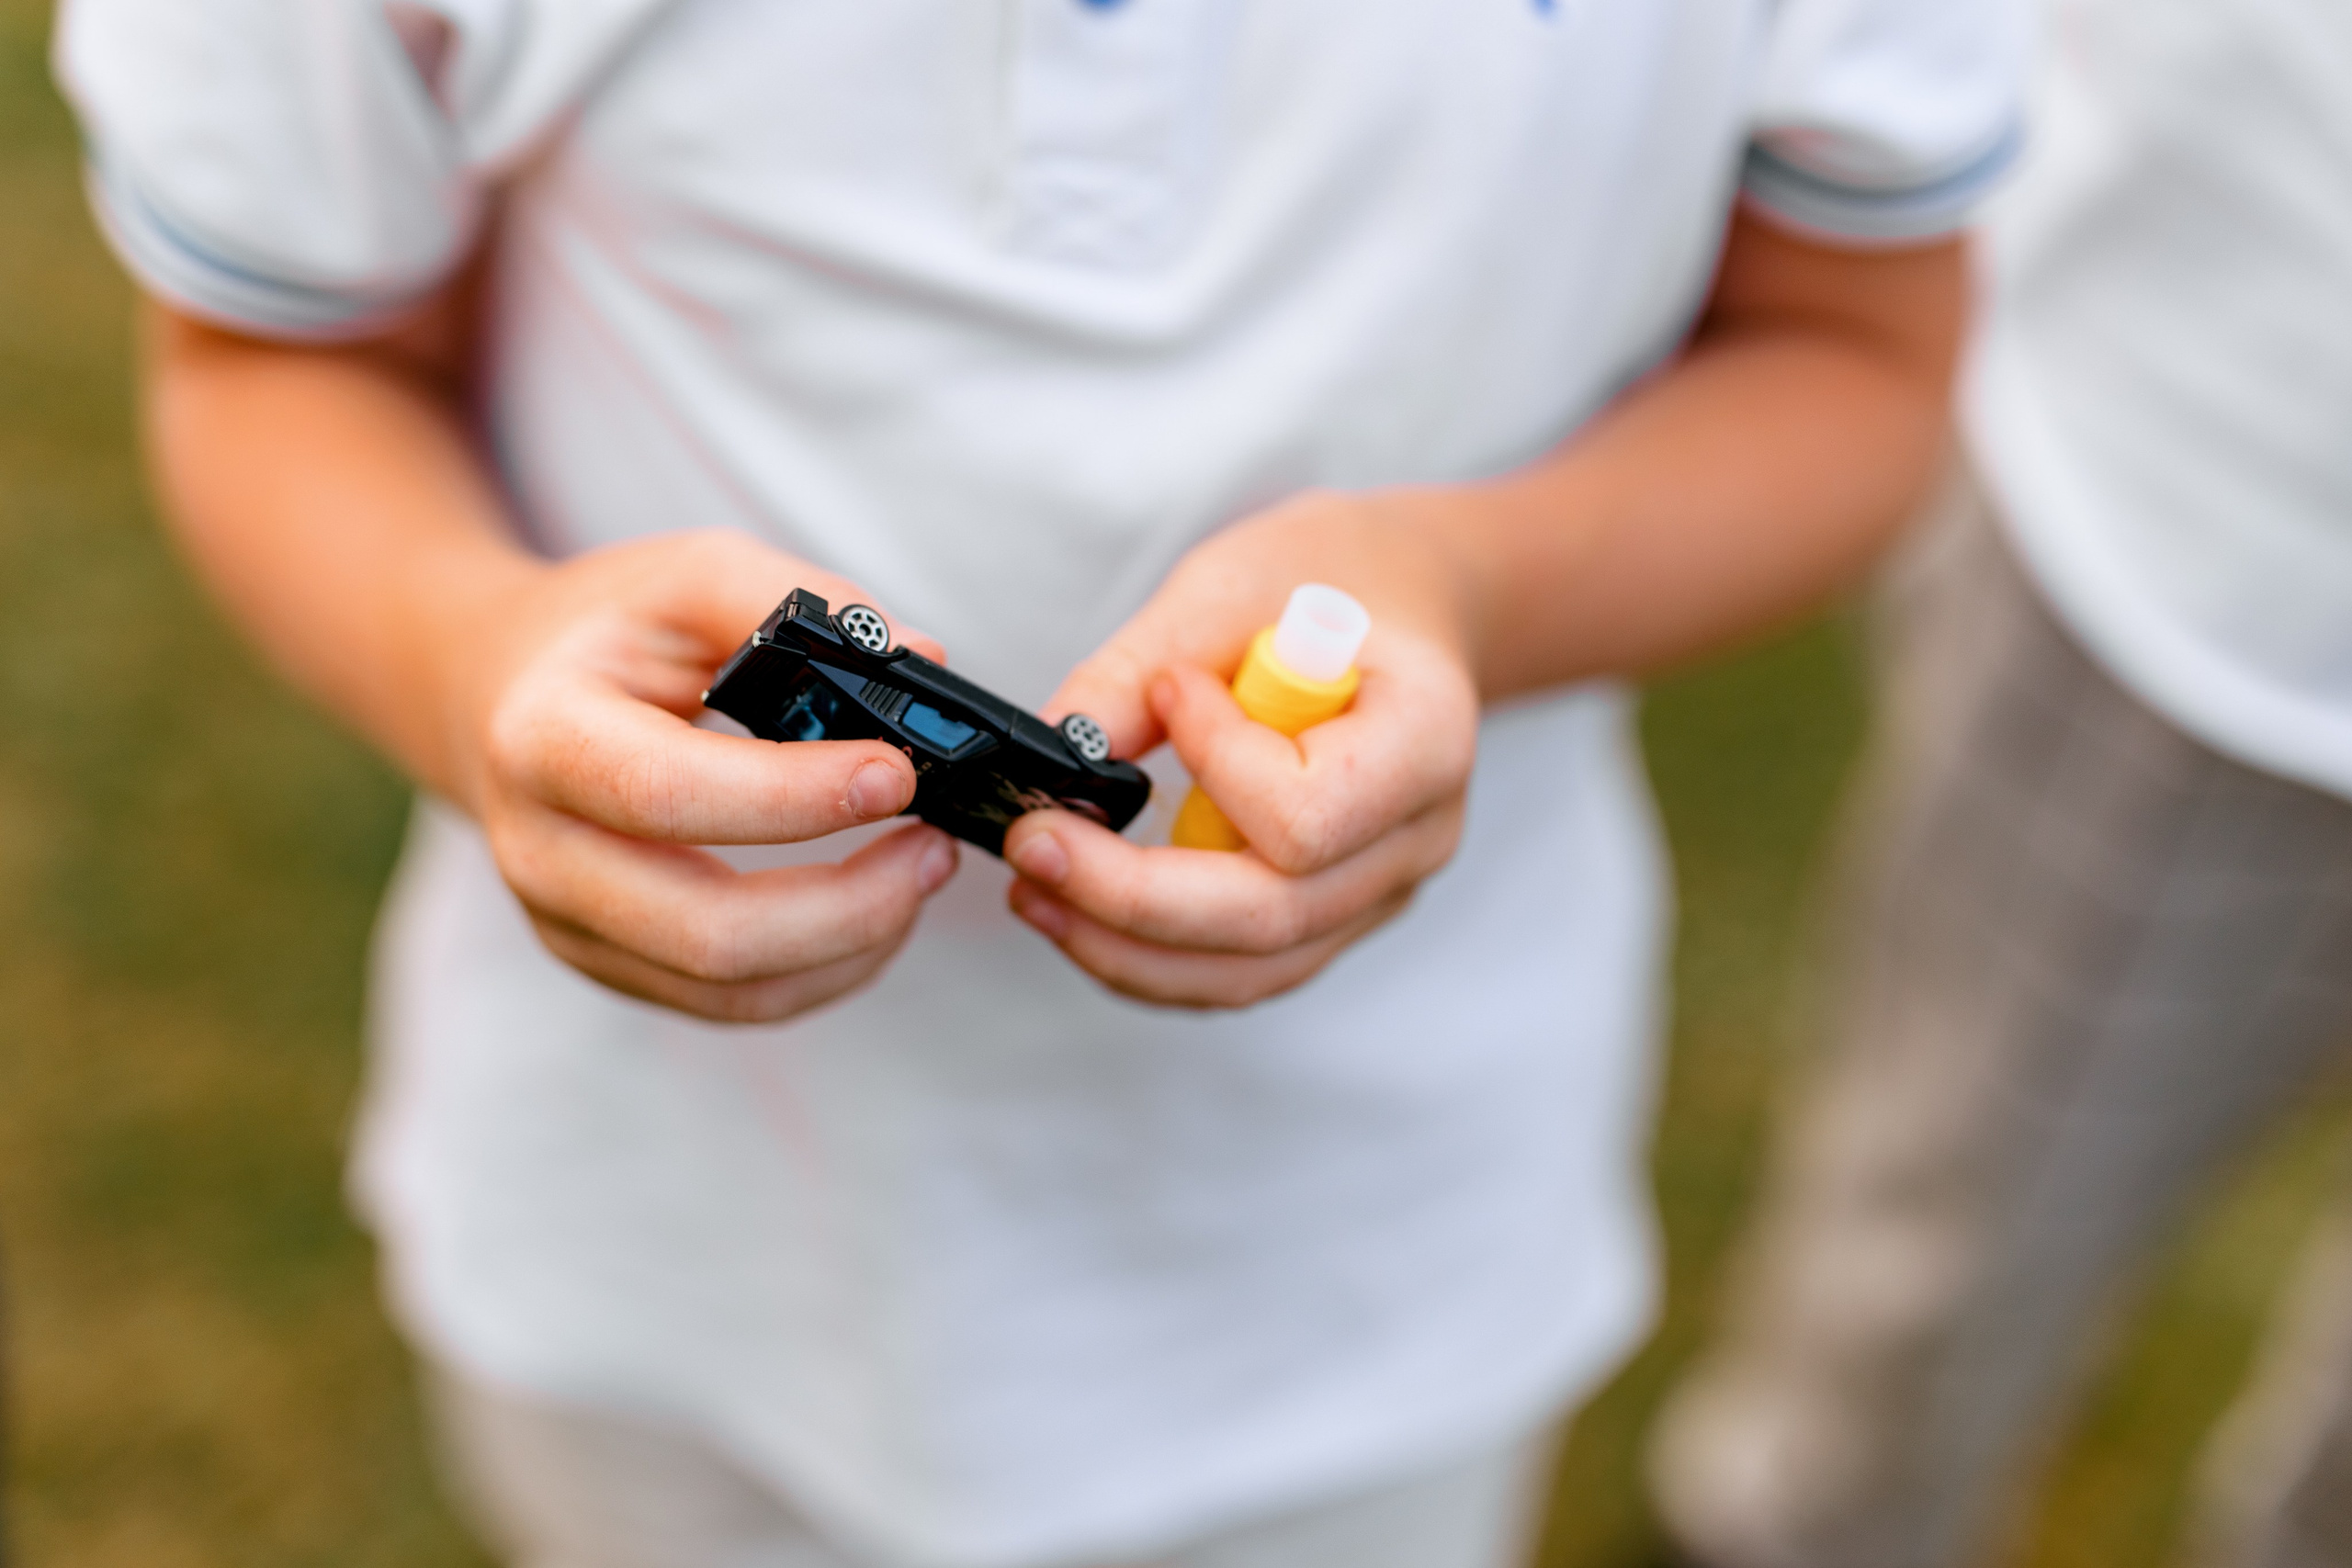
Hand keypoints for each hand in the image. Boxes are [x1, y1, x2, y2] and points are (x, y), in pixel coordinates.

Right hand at [442, 530, 958, 1022]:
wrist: (495, 697)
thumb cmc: (607, 631)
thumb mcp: (683, 575)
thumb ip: (794, 600)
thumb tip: (923, 657)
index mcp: (546, 738)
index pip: (670, 795)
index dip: (794, 798)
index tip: (896, 774)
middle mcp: (540, 851)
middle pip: (706, 932)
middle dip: (849, 904)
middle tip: (935, 845)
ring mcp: (567, 923)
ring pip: (729, 989)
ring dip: (853, 944)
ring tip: (921, 869)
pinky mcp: (607, 962)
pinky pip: (730, 1004)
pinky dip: (825, 970)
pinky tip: (874, 911)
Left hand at [1002, 490, 1481, 1007]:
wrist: (1407, 601)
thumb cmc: (1336, 577)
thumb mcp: (1232, 586)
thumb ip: (1141, 671)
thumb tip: (1050, 746)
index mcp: (1425, 741)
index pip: (1309, 813)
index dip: (1216, 766)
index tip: (1169, 691)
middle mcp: (1415, 838)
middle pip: (1271, 917)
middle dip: (1130, 897)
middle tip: (1031, 846)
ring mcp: (1379, 890)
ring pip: (1251, 969)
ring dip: (1127, 947)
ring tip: (1036, 890)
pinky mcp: (1333, 913)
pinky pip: (1242, 969)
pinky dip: (1152, 956)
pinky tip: (1081, 911)